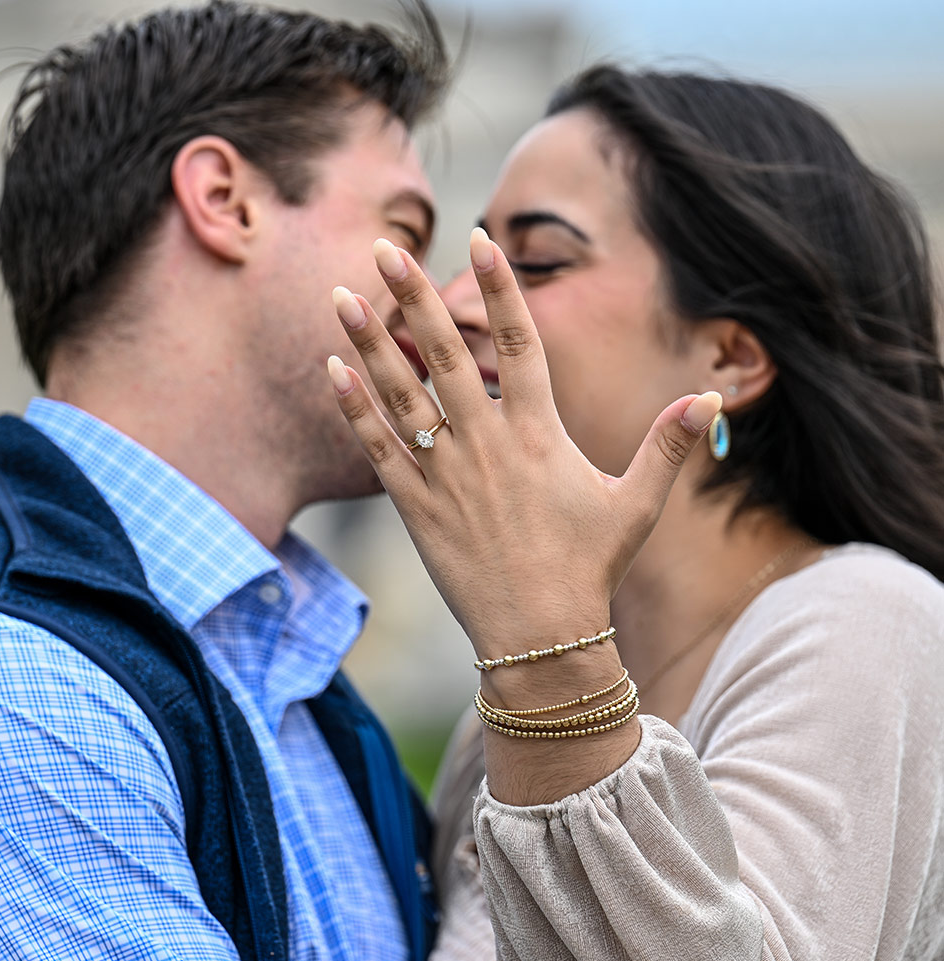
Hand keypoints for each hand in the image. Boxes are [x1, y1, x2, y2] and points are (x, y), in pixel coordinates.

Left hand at [328, 228, 720, 660]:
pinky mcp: (414, 506)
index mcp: (538, 434)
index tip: (480, 239)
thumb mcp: (636, 505)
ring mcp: (445, 473)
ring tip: (343, 294)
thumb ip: (668, 446)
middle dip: (415, 295)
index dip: (499, 289)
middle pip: (447, 353)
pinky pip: (378, 447)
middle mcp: (486, 443)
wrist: (538, 636)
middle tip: (387, 247)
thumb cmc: (589, 569)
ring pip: (402, 393)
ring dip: (371, 341)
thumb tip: (713, 398)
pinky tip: (331, 368)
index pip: (517, 343)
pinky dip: (354, 408)